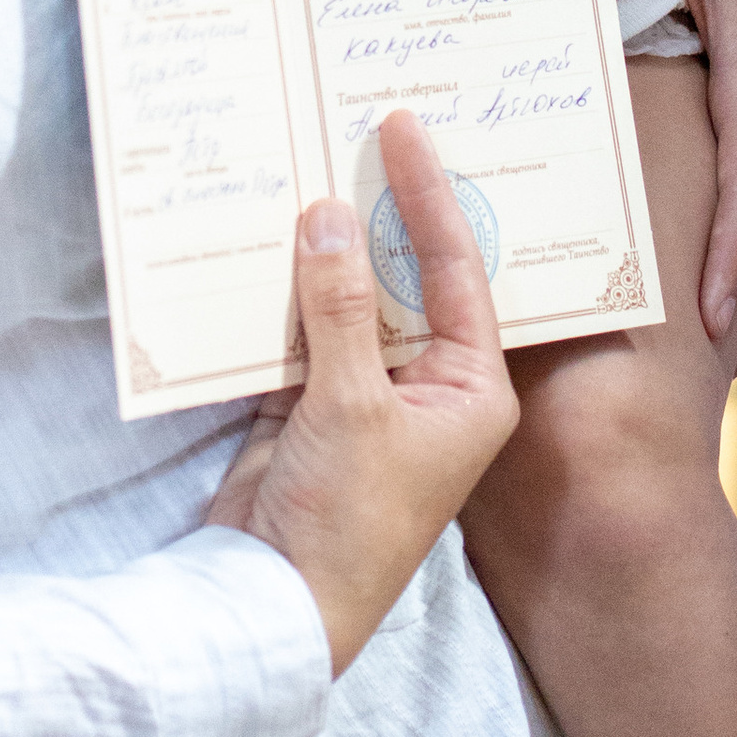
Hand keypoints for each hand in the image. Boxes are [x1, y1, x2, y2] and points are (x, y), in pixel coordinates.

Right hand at [205, 111, 516, 674]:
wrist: (277, 608)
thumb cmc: (345, 521)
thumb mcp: (350, 406)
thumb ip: (340, 307)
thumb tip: (331, 214)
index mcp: (472, 388)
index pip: (456, 268)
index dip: (428, 194)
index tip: (402, 129)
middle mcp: (430, 384)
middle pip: (407, 276)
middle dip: (380, 210)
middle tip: (358, 127)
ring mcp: (369, 393)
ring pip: (350, 297)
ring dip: (326, 243)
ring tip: (307, 159)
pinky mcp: (312, 404)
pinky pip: (304, 327)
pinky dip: (283, 287)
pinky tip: (264, 233)